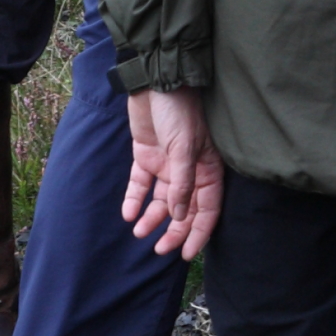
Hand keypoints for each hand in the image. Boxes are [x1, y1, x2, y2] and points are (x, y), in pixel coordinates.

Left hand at [123, 88, 222, 259]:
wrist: (153, 81)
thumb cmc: (178, 110)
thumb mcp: (184, 147)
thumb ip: (183, 183)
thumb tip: (181, 216)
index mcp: (207, 166)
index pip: (208, 207)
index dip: (199, 232)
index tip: (188, 255)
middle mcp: (188, 168)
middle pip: (184, 208)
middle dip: (174, 230)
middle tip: (159, 249)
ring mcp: (166, 162)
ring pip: (161, 199)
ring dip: (152, 217)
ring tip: (139, 232)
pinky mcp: (145, 156)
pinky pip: (140, 184)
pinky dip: (134, 199)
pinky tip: (128, 213)